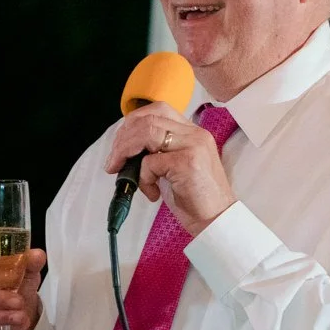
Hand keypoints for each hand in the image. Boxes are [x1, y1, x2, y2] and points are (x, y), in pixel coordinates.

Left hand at [103, 103, 236, 235]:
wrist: (216, 220)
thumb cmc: (193, 198)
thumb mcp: (173, 168)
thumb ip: (156, 152)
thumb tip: (124, 149)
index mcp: (192, 132)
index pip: (158, 109)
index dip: (133, 122)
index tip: (120, 143)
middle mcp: (195, 134)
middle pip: (148, 119)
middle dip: (123, 140)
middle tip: (113, 162)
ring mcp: (193, 145)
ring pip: (147, 133)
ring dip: (126, 153)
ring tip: (123, 172)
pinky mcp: (187, 162)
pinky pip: (150, 162)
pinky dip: (143, 178)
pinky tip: (152, 192)